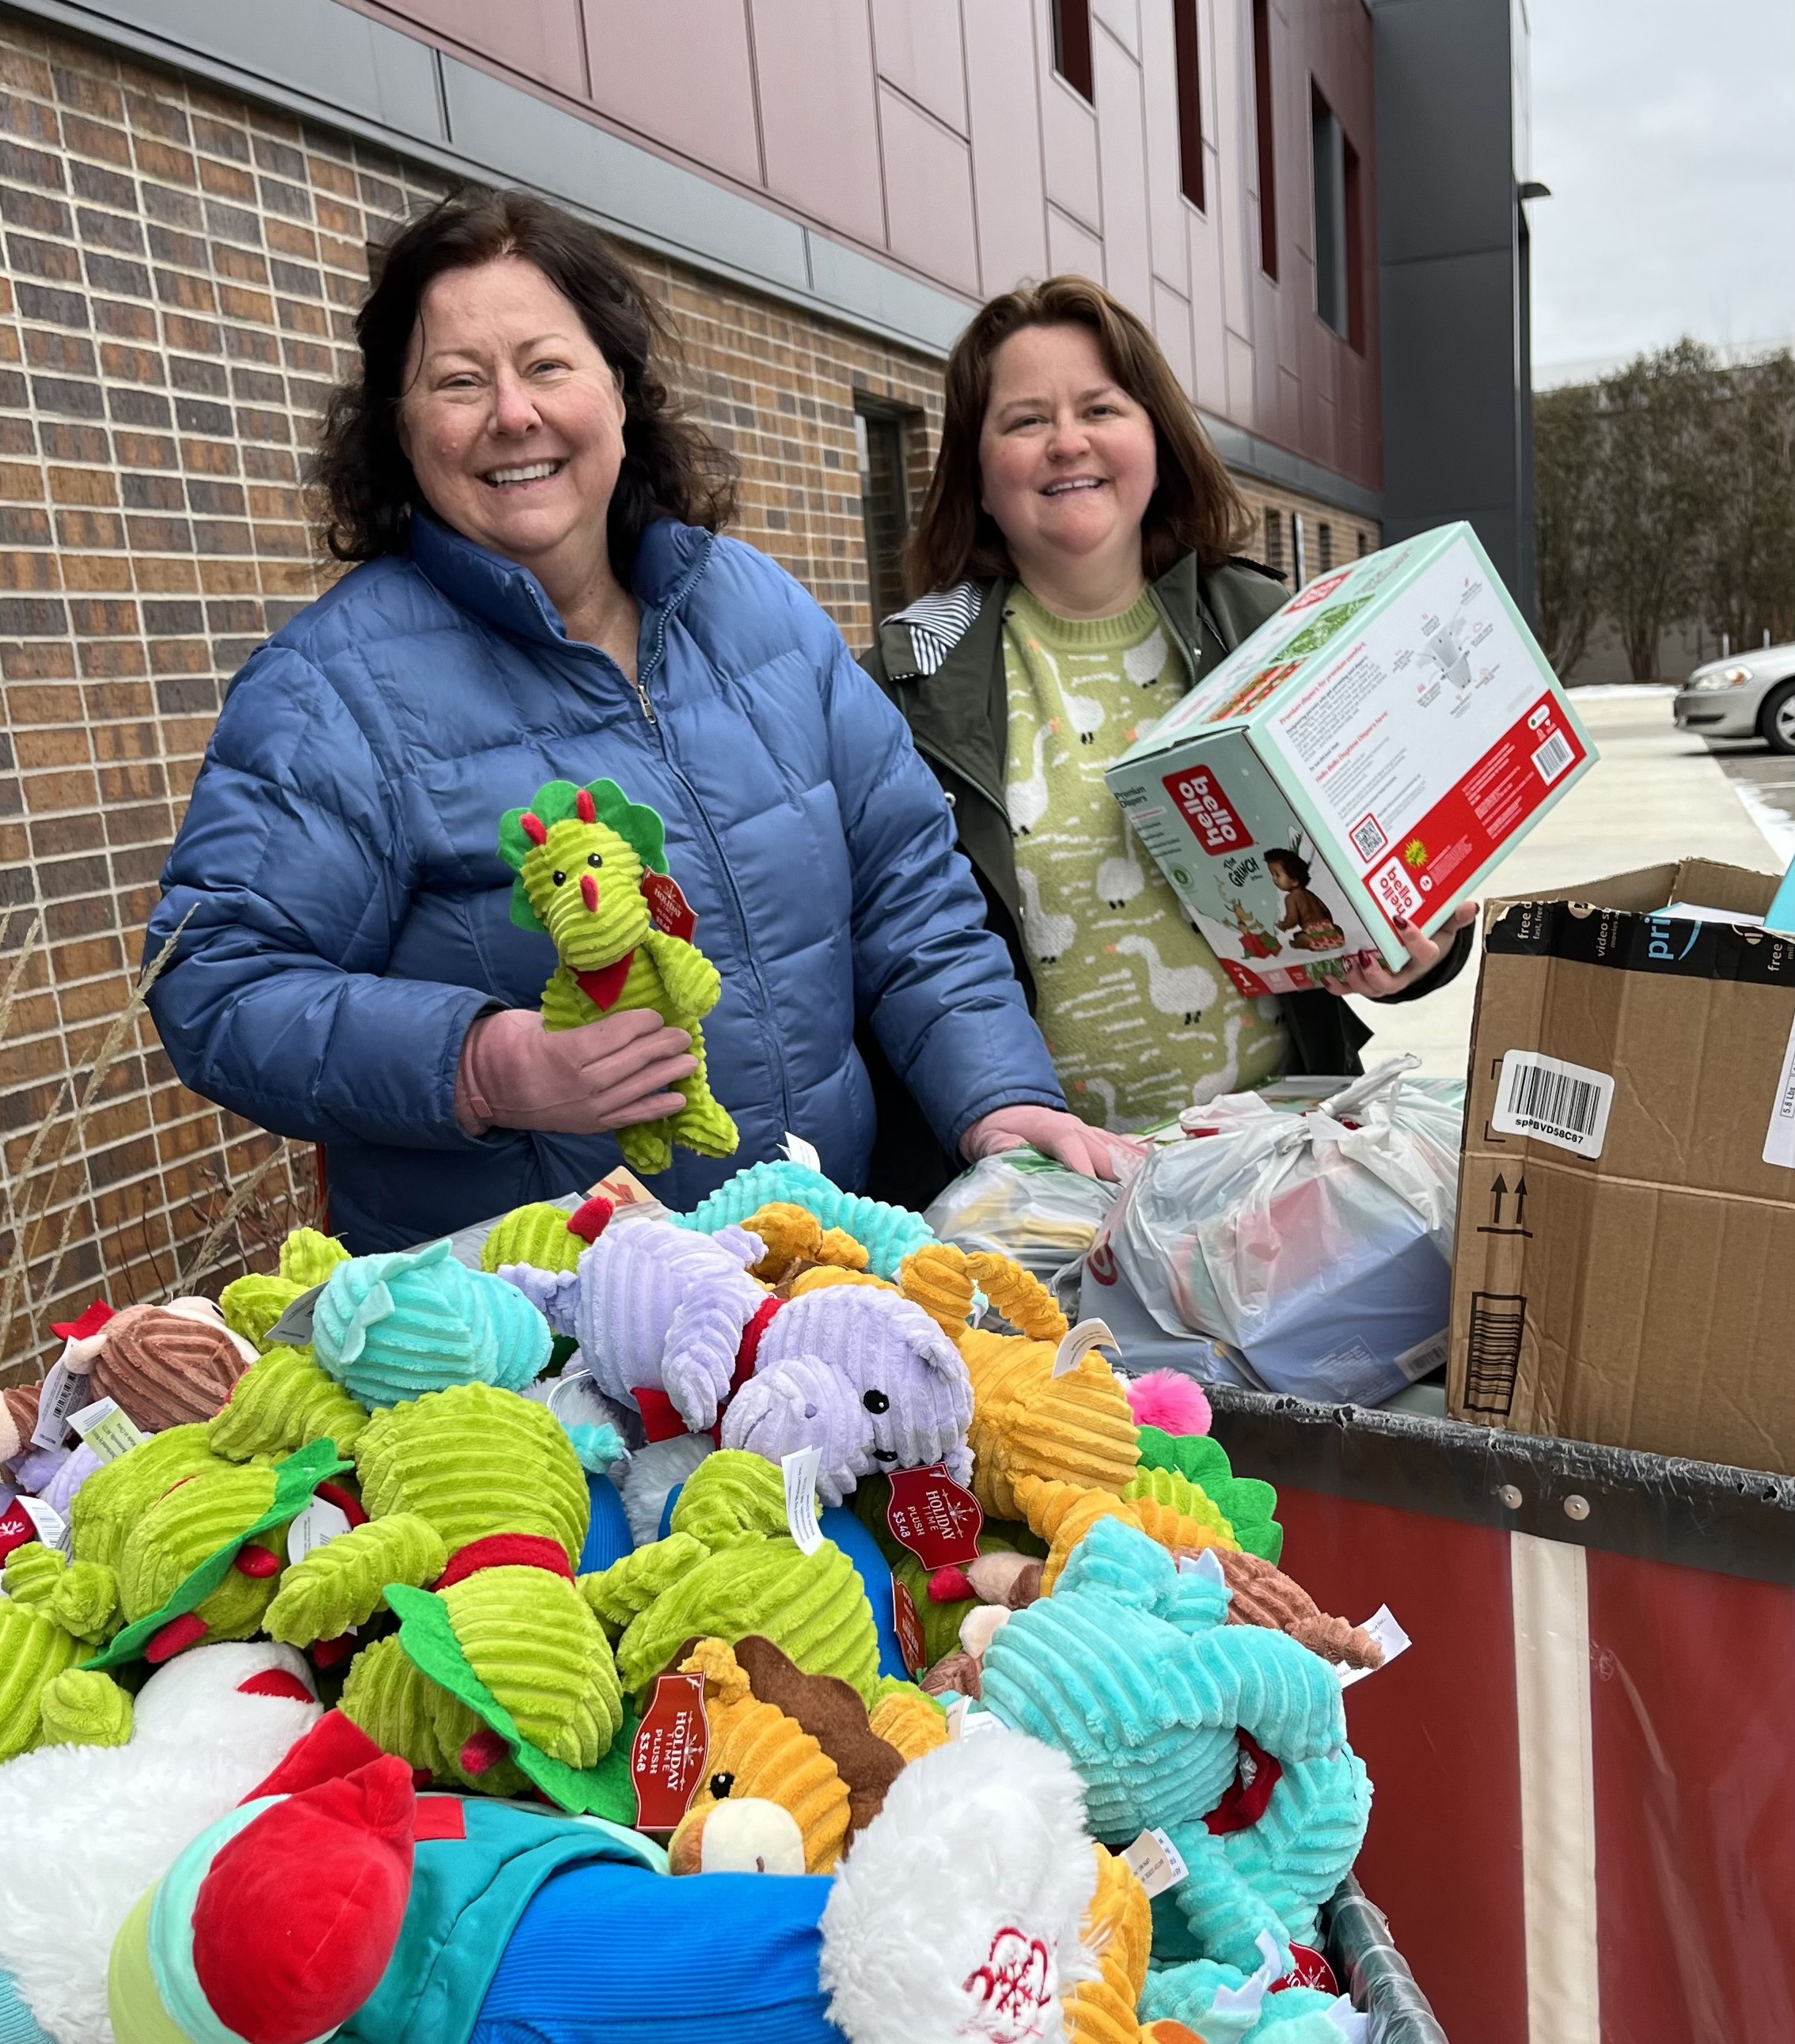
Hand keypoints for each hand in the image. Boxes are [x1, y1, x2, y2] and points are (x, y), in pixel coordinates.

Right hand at [456, 1006, 696, 1136]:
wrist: (481, 1089)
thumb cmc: (504, 1045)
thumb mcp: (532, 1020)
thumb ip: (571, 1019)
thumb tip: (608, 1008)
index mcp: (563, 1052)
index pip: (614, 1035)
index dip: (640, 1024)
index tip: (656, 1015)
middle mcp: (580, 1084)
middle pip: (630, 1062)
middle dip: (661, 1047)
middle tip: (683, 1035)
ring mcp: (585, 1109)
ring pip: (635, 1089)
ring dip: (666, 1075)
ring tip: (689, 1062)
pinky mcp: (588, 1126)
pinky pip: (628, 1117)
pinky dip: (655, 1109)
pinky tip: (678, 1100)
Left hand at [961, 1104, 1146, 1182]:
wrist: (1006, 1110)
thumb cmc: (1000, 1129)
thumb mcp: (992, 1139)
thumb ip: (1003, 1148)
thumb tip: (1017, 1155)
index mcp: (1052, 1128)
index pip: (1071, 1145)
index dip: (1084, 1166)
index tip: (1095, 1189)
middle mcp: (1078, 1128)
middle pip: (1103, 1153)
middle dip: (1116, 1180)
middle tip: (1127, 1208)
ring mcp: (1091, 1133)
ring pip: (1117, 1151)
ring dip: (1133, 1172)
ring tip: (1150, 1196)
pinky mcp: (1097, 1139)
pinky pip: (1121, 1149)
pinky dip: (1137, 1162)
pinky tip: (1155, 1175)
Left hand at [1325, 902, 1477, 999]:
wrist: (1424, 957)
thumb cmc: (1432, 940)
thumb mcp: (1445, 927)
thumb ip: (1455, 917)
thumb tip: (1470, 906)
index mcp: (1425, 958)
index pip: (1424, 953)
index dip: (1413, 940)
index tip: (1401, 920)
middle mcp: (1406, 973)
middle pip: (1392, 983)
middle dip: (1376, 974)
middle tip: (1364, 956)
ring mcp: (1387, 980)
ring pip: (1373, 989)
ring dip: (1357, 979)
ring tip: (1346, 962)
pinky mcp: (1370, 982)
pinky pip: (1354, 989)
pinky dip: (1339, 986)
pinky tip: (1327, 977)